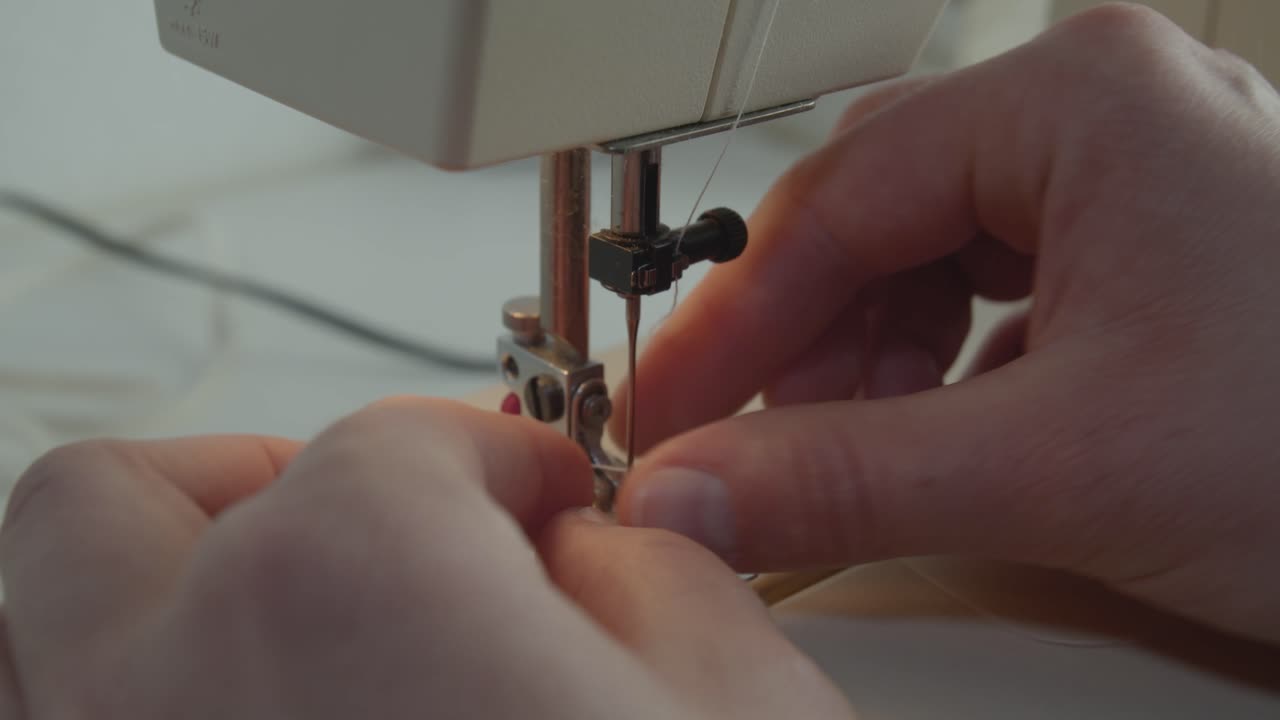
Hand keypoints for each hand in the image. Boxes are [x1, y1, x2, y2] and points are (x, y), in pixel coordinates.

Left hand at [0, 399, 850, 718]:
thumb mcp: (745, 704)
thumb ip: (665, 572)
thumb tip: (600, 549)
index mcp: (350, 592)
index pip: (406, 445)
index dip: (500, 463)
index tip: (548, 507)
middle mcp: (178, 690)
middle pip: (128, 501)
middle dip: (257, 483)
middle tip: (373, 524)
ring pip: (46, 622)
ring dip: (154, 588)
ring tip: (288, 617)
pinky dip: (136, 699)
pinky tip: (263, 713)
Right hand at [613, 4, 1279, 644]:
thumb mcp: (1065, 467)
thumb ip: (852, 480)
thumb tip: (700, 490)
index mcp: (1082, 102)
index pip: (835, 201)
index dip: (730, 325)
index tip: (663, 412)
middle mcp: (1102, 112)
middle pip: (871, 216)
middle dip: (795, 342)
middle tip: (732, 438)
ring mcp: (1126, 173)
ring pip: (921, 250)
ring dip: (858, 357)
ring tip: (835, 445)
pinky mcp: (1140, 242)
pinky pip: (982, 283)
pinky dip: (929, 363)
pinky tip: (924, 424)